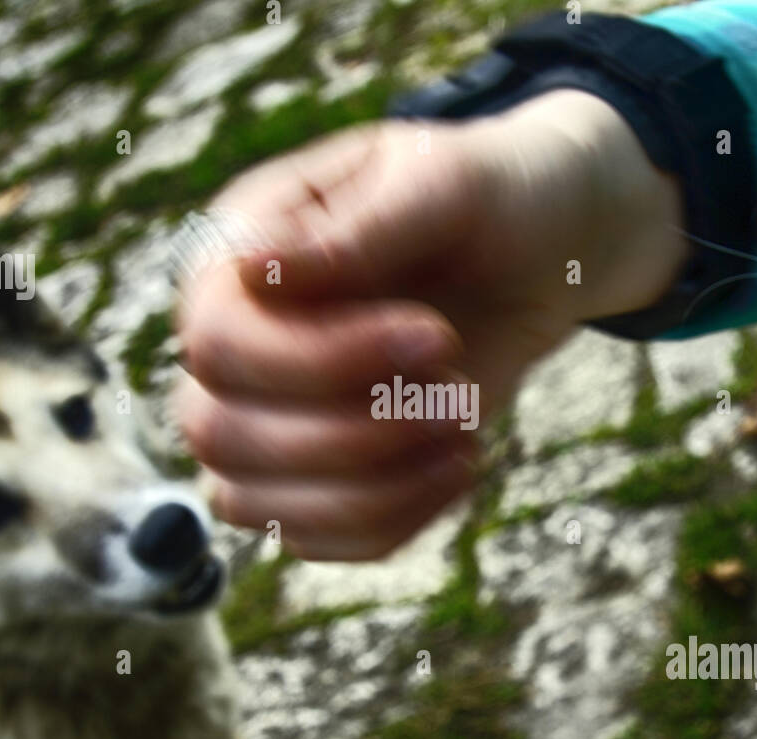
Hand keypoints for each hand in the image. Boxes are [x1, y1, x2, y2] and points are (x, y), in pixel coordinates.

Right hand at [176, 90, 686, 559]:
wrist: (538, 251)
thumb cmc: (483, 198)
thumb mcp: (439, 182)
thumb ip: (356, 229)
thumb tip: (252, 268)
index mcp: (235, 252)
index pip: (218, 344)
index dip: (322, 362)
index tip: (437, 338)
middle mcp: (235, 339)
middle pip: (218, 434)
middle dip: (351, 434)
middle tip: (458, 394)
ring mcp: (265, 413)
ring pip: (249, 503)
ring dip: (369, 488)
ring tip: (463, 429)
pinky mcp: (313, 474)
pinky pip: (312, 538)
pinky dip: (389, 521)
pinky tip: (460, 463)